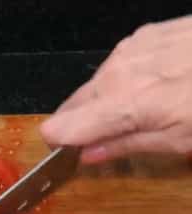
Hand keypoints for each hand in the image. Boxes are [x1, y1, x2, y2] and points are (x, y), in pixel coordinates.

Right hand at [40, 15, 191, 163]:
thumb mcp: (179, 141)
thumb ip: (126, 146)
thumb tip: (89, 154)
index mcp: (119, 105)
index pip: (57, 129)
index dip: (63, 145)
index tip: (77, 154)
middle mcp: (114, 73)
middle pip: (71, 107)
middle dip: (85, 124)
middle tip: (115, 138)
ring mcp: (128, 50)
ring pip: (95, 86)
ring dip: (107, 102)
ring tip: (145, 110)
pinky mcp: (143, 36)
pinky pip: (118, 65)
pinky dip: (127, 80)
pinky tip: (157, 85)